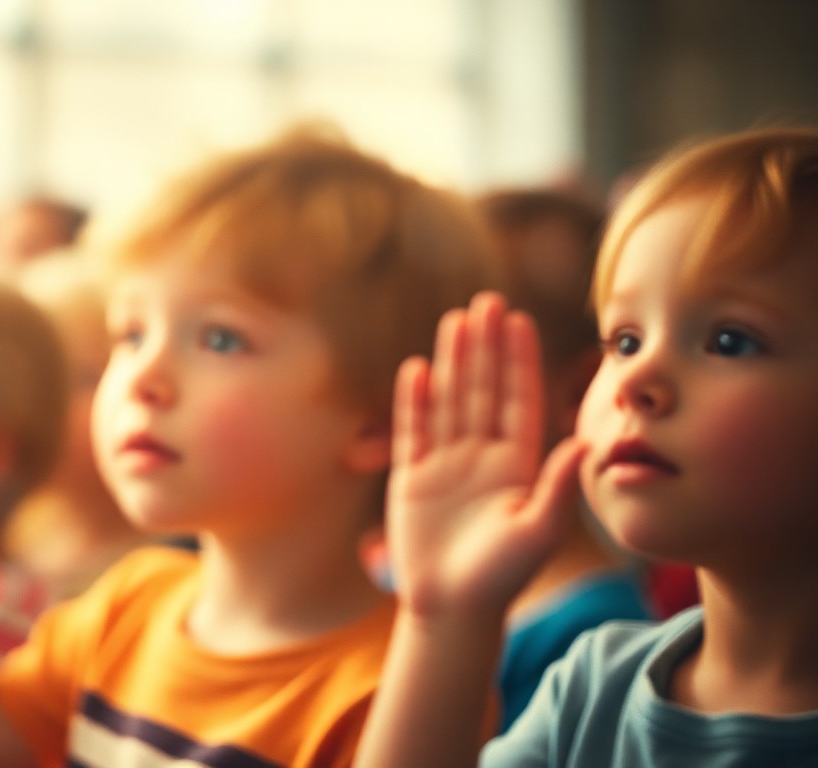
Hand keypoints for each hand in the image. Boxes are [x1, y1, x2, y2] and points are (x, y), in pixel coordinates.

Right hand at [385, 292, 584, 619]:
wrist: (452, 608)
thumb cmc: (501, 576)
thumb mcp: (538, 530)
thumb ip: (558, 485)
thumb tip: (585, 439)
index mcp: (518, 464)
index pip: (519, 399)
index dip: (519, 360)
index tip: (521, 321)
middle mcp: (482, 455)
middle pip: (483, 388)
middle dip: (486, 345)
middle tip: (488, 300)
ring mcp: (446, 463)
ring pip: (450, 400)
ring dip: (453, 360)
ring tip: (456, 319)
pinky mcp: (412, 476)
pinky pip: (413, 429)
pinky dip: (414, 399)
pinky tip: (417, 366)